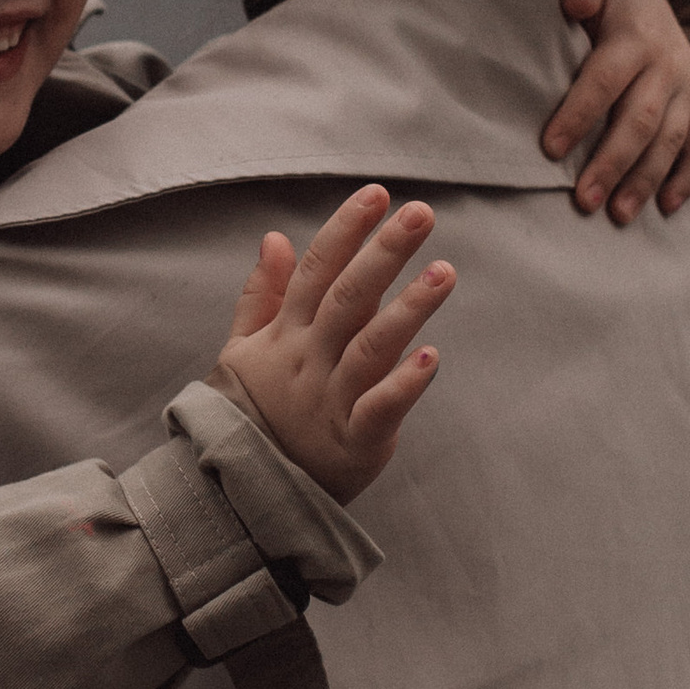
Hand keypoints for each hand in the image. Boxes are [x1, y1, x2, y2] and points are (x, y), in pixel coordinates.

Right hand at [211, 186, 452, 503]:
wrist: (244, 494)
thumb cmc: (254, 414)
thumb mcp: (244, 351)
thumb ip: (262, 294)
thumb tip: (275, 237)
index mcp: (286, 335)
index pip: (315, 272)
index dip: (344, 231)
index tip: (377, 194)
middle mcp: (309, 360)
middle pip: (347, 298)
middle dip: (383, 253)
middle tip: (421, 213)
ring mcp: (330, 400)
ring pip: (370, 347)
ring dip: (408, 309)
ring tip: (445, 271)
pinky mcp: (354, 441)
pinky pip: (379, 410)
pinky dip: (404, 386)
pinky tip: (432, 357)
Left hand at [545, 0, 689, 221]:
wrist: (656, 7)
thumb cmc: (608, 7)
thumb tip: (573, 0)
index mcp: (633, 38)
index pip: (605, 80)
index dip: (579, 114)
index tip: (550, 149)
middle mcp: (666, 65)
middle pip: (640, 120)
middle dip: (612, 163)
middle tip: (584, 201)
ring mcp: (689, 90)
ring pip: (670, 141)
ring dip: (645, 181)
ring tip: (618, 215)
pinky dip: (687, 180)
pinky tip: (666, 209)